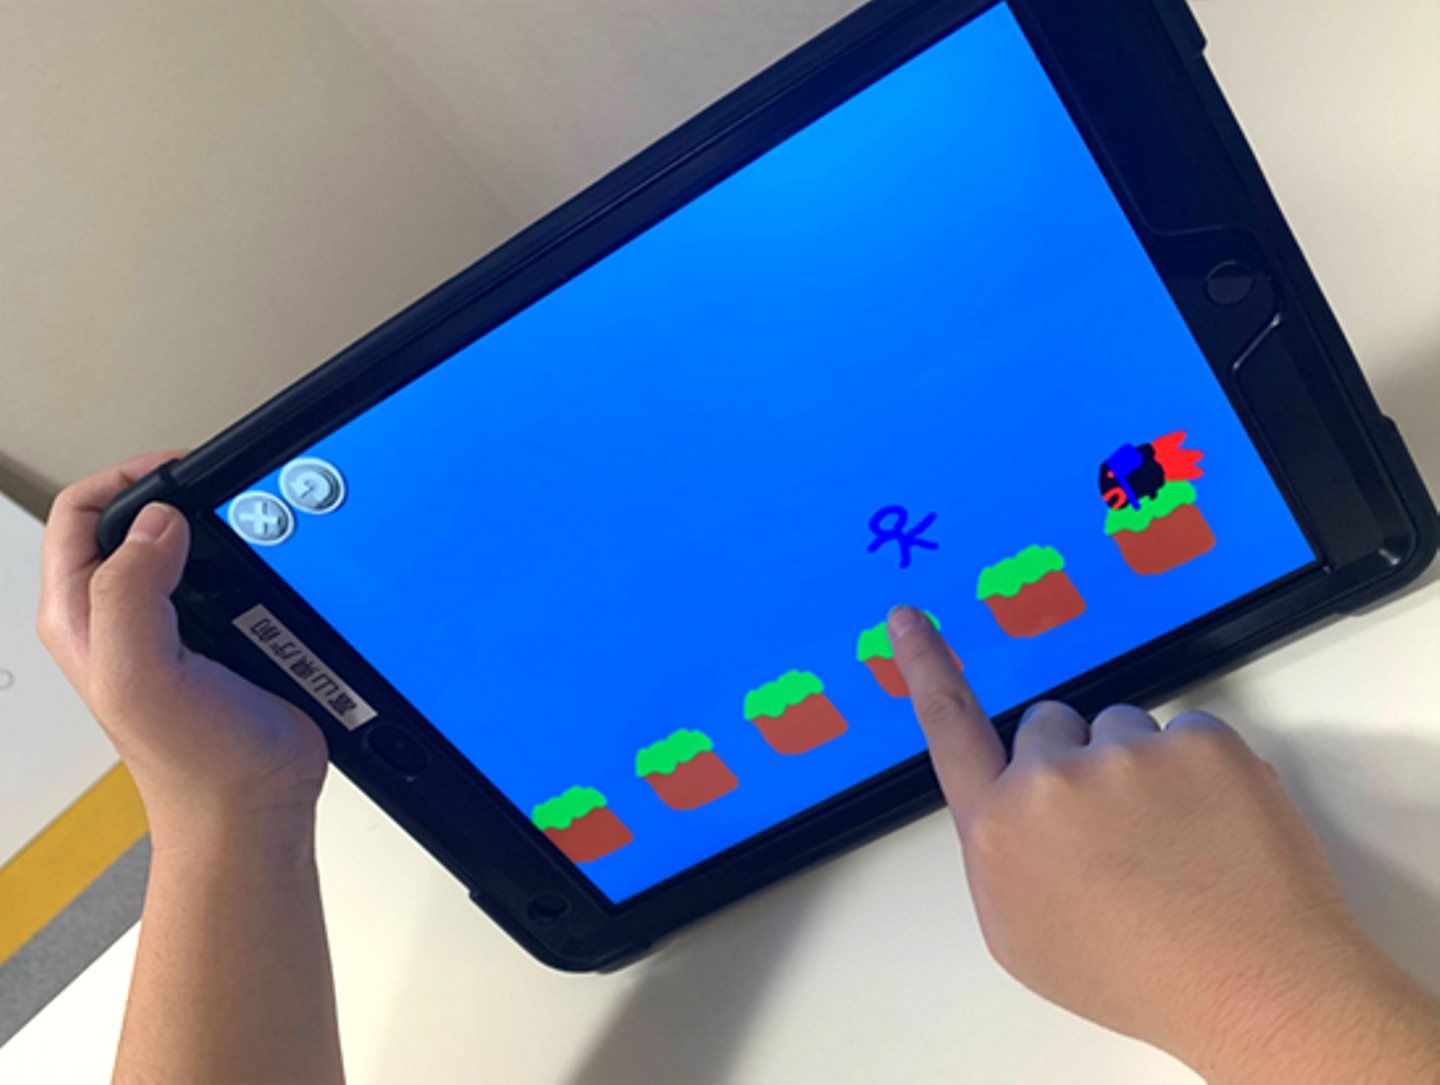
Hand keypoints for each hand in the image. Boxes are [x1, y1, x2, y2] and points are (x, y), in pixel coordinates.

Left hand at [38, 452, 329, 847]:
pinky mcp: (230, 632)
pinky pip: (246, 575)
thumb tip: (158, 522)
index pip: (80, 512)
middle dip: (183, 500)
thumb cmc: (194, 765)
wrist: (255, 807)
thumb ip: (131, 593)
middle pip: (139, 518)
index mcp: (83, 615)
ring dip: (232, 536)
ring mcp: (179, 623)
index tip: (178, 473)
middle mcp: (124, 614)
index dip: (125, 480)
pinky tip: (277, 580)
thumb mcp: (140, 677)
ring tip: (254, 541)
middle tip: (224, 499)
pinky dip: (265, 568)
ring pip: (198, 543)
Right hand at [886, 605, 1439, 1082]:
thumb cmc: (1133, 976)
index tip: (907, 615)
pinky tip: (1215, 831)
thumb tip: (1016, 807)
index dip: (925, 665)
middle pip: (1049, 726)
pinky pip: (1186, 732)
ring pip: (1121, 728)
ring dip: (1138, 768)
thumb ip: (1001, 853)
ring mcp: (1129, 752)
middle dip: (1072, 761)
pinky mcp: (1201, 740)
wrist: (1256, 990)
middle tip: (1115, 830)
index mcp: (998, 830)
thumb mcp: (1022, 936)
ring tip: (1173, 842)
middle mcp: (1051, 779)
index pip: (948, 726)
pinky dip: (1199, 772)